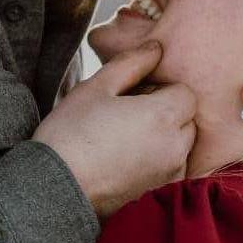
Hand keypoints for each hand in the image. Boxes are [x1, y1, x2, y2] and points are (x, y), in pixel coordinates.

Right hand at [32, 42, 196, 218]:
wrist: (55, 191)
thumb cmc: (71, 134)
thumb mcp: (96, 87)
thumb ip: (132, 63)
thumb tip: (157, 47)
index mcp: (164, 116)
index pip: (185, 93)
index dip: (160, 90)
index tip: (133, 97)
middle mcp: (176, 147)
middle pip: (187, 119)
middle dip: (166, 114)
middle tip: (128, 117)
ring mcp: (171, 174)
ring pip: (181, 146)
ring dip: (163, 139)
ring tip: (124, 140)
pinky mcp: (161, 195)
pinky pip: (171, 170)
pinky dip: (157, 164)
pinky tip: (125, 164)